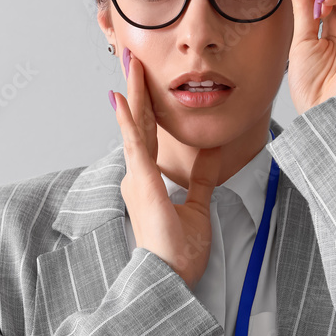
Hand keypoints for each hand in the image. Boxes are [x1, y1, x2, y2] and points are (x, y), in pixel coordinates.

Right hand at [110, 50, 222, 291]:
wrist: (169, 279)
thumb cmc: (178, 252)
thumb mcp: (198, 206)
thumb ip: (202, 178)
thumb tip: (214, 151)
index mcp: (147, 180)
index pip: (147, 134)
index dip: (145, 105)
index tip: (143, 80)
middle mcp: (136, 175)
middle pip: (137, 123)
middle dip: (135, 88)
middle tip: (132, 57)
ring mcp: (136, 177)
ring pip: (134, 126)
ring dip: (131, 92)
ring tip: (129, 63)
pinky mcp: (142, 183)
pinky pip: (135, 145)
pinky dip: (128, 120)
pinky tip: (121, 98)